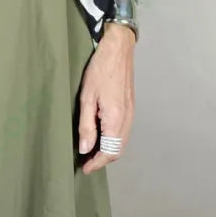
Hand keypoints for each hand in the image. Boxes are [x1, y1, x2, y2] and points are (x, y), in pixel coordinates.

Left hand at [77, 22, 135, 173]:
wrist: (118, 48)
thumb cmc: (100, 69)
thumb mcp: (86, 98)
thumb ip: (87, 126)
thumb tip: (86, 149)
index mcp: (116, 118)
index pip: (109, 152)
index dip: (96, 163)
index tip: (84, 168)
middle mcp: (127, 119)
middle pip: (118, 150)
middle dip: (102, 160)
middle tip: (86, 163)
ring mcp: (131, 113)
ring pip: (121, 142)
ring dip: (108, 151)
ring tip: (91, 153)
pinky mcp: (130, 107)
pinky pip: (123, 132)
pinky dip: (113, 141)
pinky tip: (100, 137)